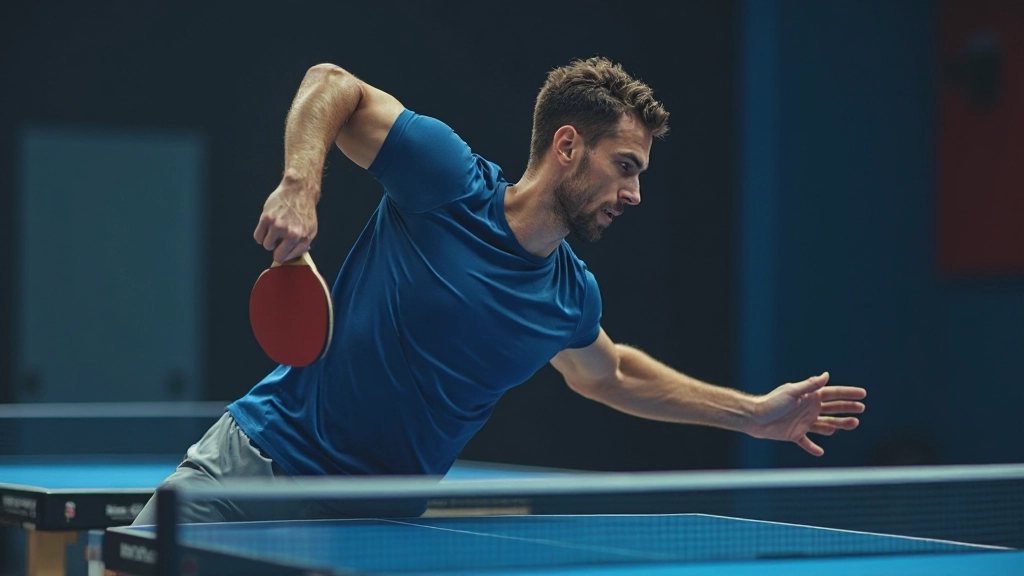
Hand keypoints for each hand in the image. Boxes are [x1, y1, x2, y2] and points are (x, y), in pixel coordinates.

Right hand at [253, 176, 319, 262]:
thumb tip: (289, 258)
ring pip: (266, 245)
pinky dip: (261, 235)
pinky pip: (257, 237)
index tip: (284, 249)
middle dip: (276, 250)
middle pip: (276, 255)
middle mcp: (291, 234)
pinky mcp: (266, 218)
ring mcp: (278, 226)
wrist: (299, 190)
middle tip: (279, 241)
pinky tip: (267, 228)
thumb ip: (302, 246)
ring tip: (275, 231)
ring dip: (269, 240)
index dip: (285, 254)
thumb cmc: (305, 211)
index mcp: (303, 238)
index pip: (288, 258)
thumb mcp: (311, 230)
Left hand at [748, 372, 865, 455]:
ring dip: (838, 425)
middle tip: (861, 410)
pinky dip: (813, 447)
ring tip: (853, 425)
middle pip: (833, 409)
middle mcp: (808, 408)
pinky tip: (820, 452)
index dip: (848, 394)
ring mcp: (803, 422)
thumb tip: (826, 375)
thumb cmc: (772, 402)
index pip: (833, 393)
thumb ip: (809, 385)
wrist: (754, 417)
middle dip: (848, 409)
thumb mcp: (792, 392)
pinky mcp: (795, 434)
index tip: (863, 394)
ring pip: (826, 424)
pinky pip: (807, 442)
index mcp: (809, 396)